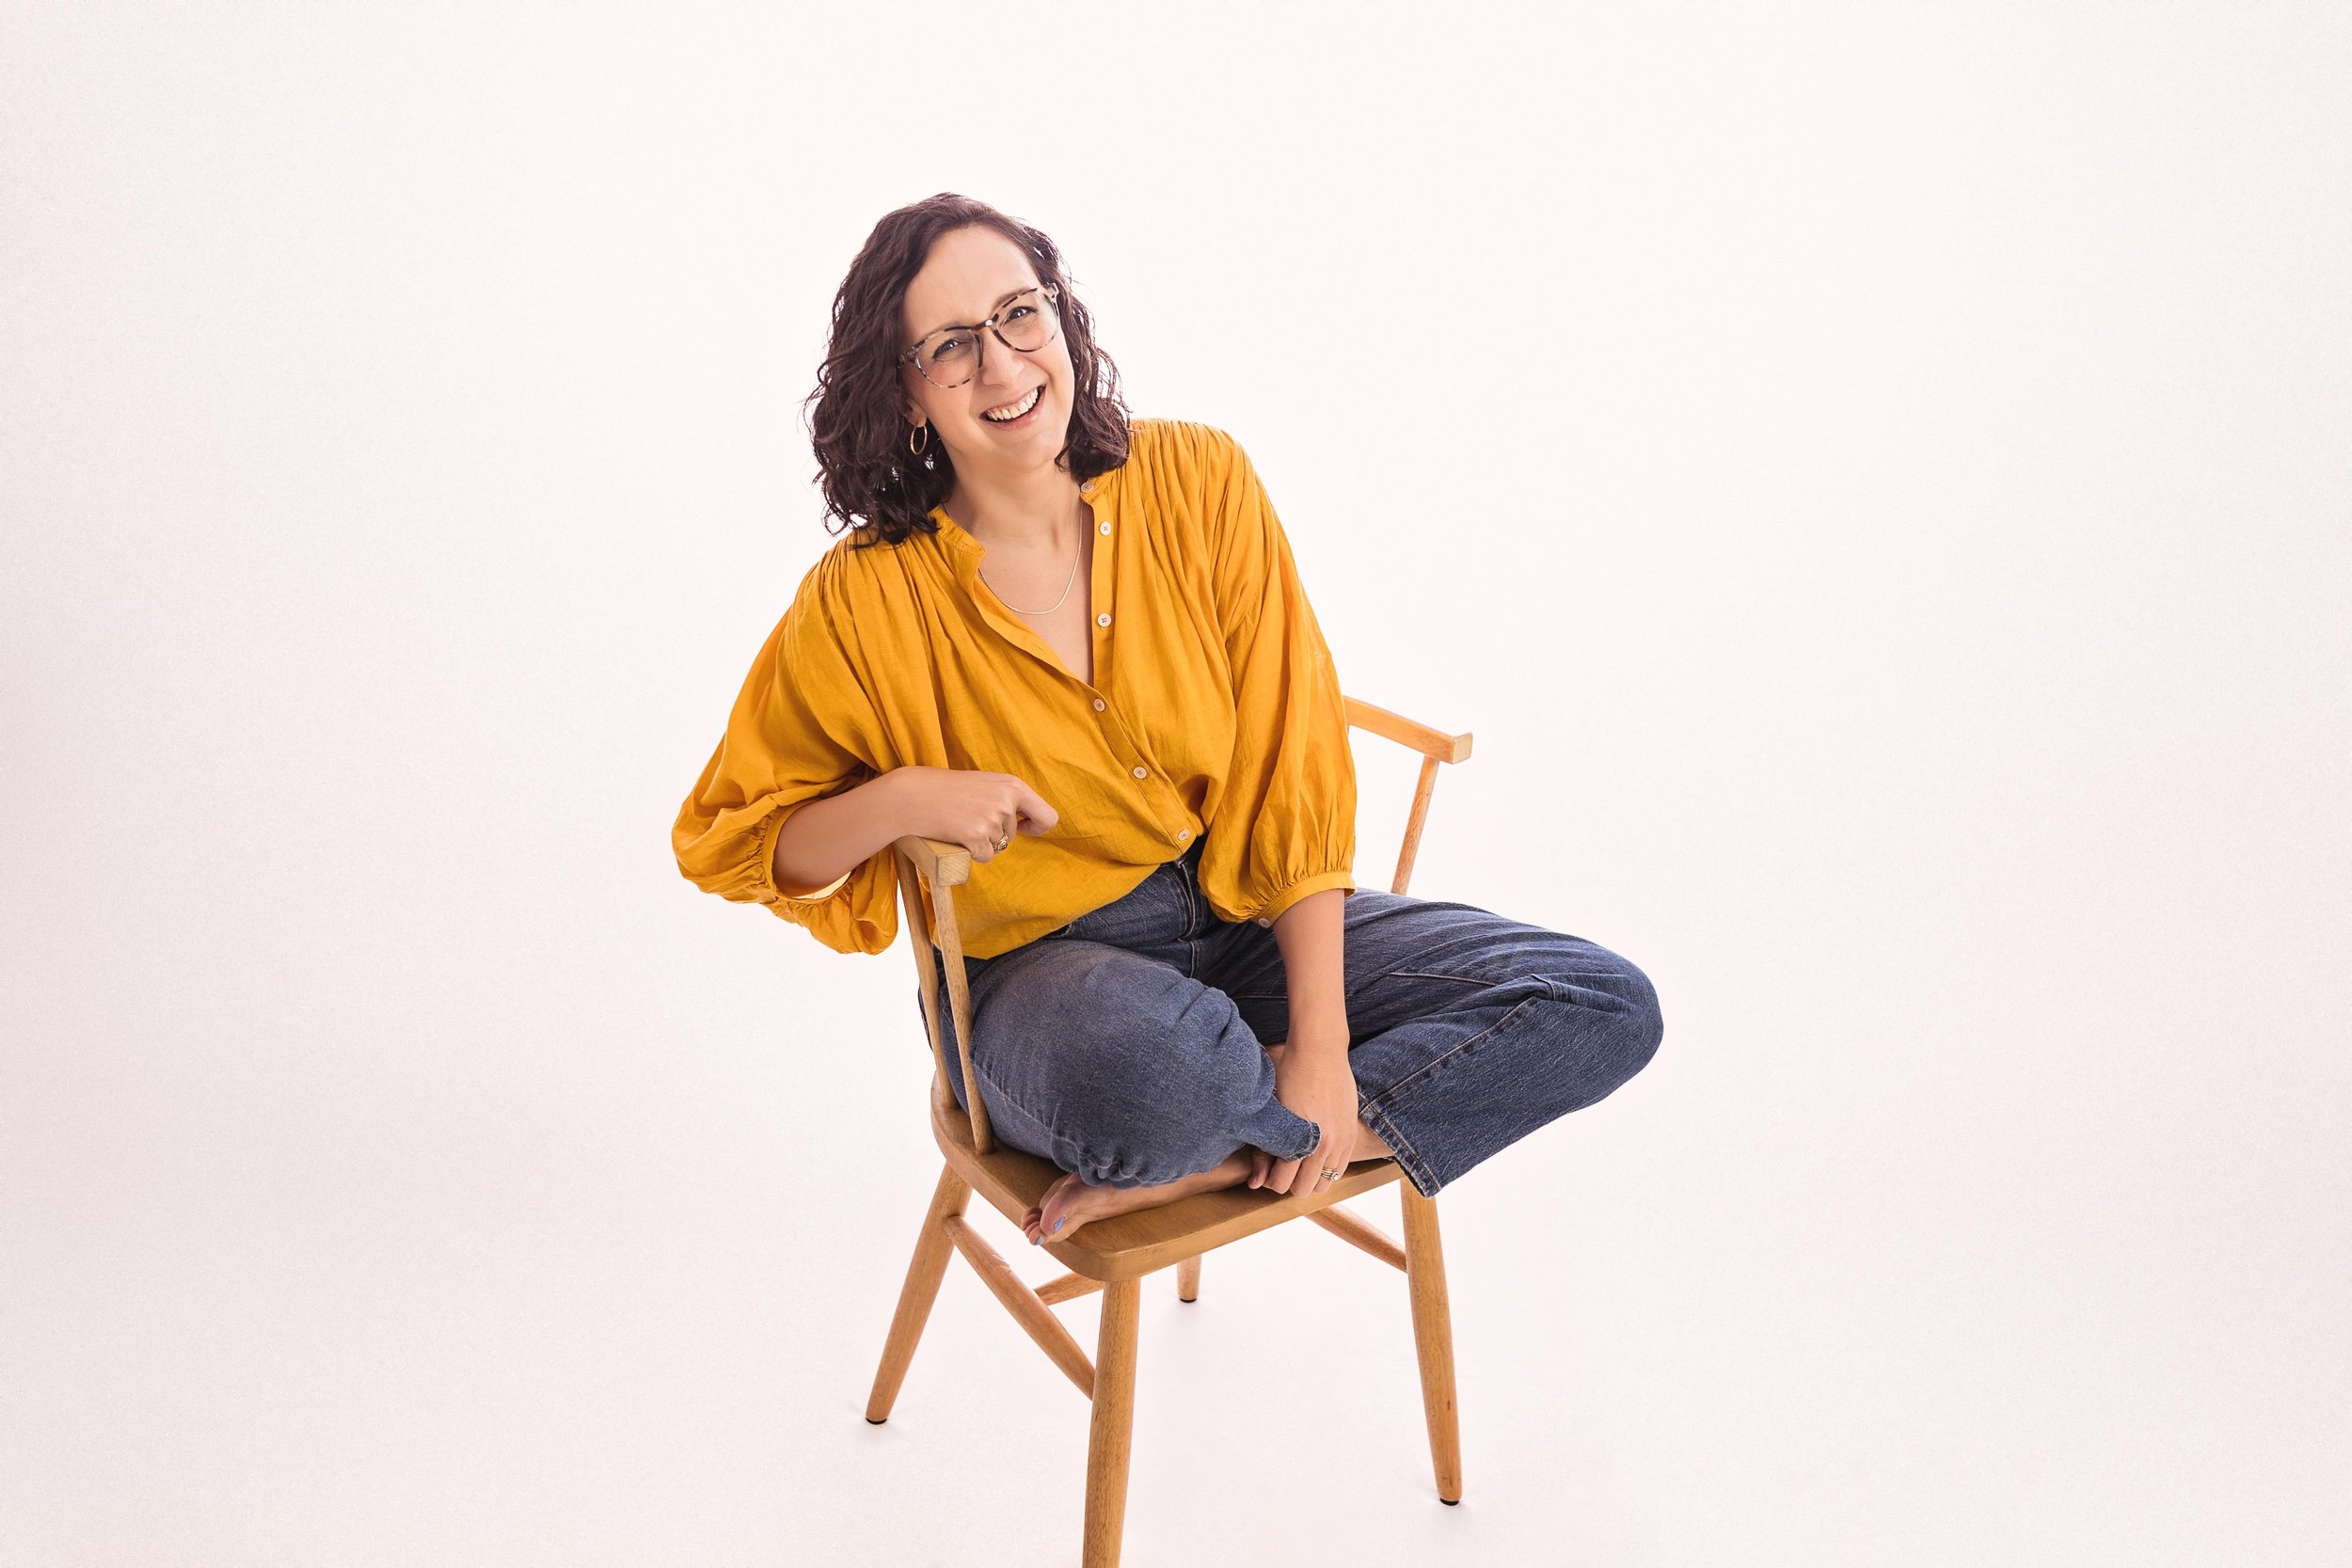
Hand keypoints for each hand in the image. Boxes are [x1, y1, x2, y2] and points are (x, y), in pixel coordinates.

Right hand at [889, 765, 1058, 864]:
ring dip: (981, 842)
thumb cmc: (947, 790)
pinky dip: (972, 853)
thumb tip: (1030, 823)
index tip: (1024, 829)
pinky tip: (957, 836)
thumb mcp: (986, 784)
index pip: (1048, 817)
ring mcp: (992, 819)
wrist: (913, 795)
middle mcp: (1007, 801)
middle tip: (969, 818)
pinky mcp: (976, 836)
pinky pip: (985, 857)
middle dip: (994, 834)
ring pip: (998, 847)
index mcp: (1013, 786)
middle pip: (1013, 836)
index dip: (1037, 828)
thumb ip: (1008, 799)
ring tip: (960, 823)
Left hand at [1250, 1028, 1358, 1197]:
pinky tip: (1315, 1151)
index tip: (1266, 1166)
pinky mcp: (1351, 1133)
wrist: (1320, 1049)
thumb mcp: (1269, 1110)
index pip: (1281, 1184)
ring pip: (1324, 1183)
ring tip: (1299, 1160)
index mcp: (1297, 1142)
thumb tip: (1255, 1183)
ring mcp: (1341, 1142)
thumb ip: (1262, 1149)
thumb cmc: (1288, 1074)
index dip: (1269, 1178)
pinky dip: (1327, 1166)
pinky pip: (1341, 1168)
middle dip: (1288, 1181)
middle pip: (1303, 1190)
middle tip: (1280, 1165)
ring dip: (1310, 1177)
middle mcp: (1323, 1147)